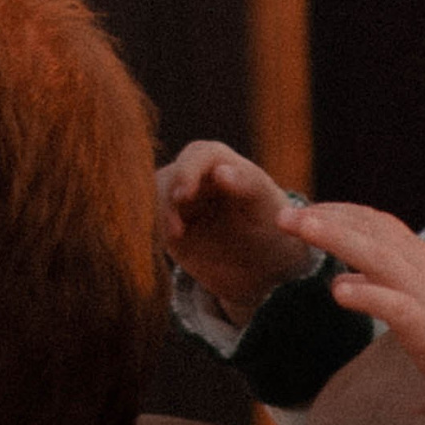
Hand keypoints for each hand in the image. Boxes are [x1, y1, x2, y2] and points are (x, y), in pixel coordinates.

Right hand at [157, 139, 315, 322]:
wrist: (264, 268)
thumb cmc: (272, 229)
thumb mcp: (267, 207)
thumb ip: (247, 184)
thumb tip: (220, 170)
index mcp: (221, 162)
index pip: (198, 156)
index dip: (188, 171)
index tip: (185, 195)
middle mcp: (195, 176)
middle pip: (169, 176)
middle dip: (167, 197)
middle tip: (175, 229)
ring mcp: (178, 201)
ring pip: (154, 200)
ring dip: (159, 216)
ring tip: (176, 237)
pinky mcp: (168, 225)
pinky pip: (151, 224)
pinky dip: (155, 231)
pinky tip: (173, 243)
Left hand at [284, 201, 424, 392]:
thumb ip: (388, 288)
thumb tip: (344, 280)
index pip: (378, 225)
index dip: (340, 213)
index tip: (306, 211)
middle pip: (372, 232)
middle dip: (326, 219)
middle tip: (283, 214)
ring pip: (379, 258)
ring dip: (337, 239)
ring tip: (301, 228)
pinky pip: (398, 308)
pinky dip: (369, 295)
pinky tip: (339, 291)